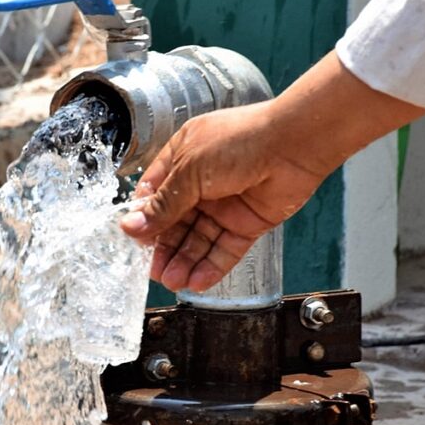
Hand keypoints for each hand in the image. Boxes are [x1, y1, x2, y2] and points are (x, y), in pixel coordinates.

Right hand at [119, 51, 424, 292]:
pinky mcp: (247, 223)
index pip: (155, 194)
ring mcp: (225, 204)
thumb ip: (164, 204)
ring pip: (199, 240)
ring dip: (185, 261)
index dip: (145, 218)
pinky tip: (197, 282)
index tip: (136, 239)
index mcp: (182, 158)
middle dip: (164, 248)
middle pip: (175, 222)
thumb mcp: (190, 170)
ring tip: (173, 282)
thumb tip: (131, 227)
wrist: (293, 144)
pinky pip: (225, 249)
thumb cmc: (240, 142)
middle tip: (154, 272)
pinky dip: (211, 266)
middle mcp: (202, 183)